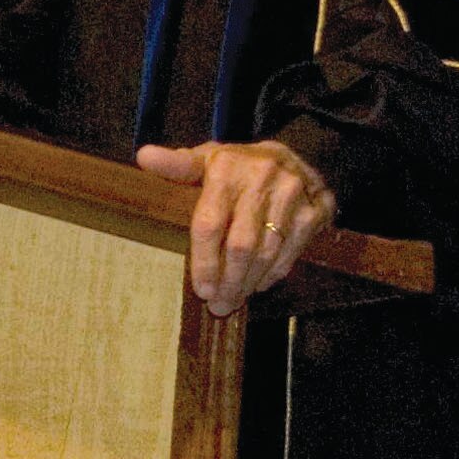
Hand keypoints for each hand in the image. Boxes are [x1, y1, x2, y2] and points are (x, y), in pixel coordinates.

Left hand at [135, 138, 336, 316]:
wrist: (299, 153)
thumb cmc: (240, 166)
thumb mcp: (207, 159)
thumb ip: (177, 166)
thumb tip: (143, 157)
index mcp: (227, 167)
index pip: (210, 222)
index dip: (204, 261)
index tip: (201, 289)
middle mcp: (261, 179)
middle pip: (241, 245)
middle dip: (227, 281)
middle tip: (217, 305)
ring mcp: (291, 195)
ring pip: (266, 252)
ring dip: (248, 283)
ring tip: (232, 300)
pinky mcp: (314, 211)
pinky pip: (290, 252)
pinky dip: (272, 274)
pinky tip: (257, 285)